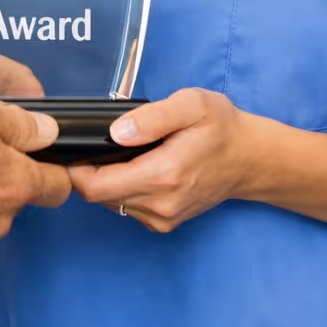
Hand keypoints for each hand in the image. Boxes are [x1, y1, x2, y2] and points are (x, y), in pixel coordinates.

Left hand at [69, 88, 253, 232]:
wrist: (251, 158)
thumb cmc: (221, 127)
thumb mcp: (191, 104)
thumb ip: (152, 117)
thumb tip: (117, 131)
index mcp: (164, 174)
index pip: (97, 186)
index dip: (77, 168)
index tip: (76, 146)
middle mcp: (161, 204)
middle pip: (99, 196)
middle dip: (89, 171)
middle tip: (95, 142)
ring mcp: (163, 217)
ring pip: (111, 203)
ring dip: (107, 180)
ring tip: (121, 151)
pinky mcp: (166, 222)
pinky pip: (128, 207)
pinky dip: (123, 188)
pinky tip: (137, 166)